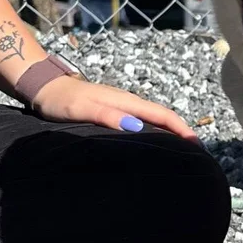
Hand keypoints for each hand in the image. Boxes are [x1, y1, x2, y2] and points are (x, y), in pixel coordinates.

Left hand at [33, 76, 199, 142]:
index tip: (197, 145)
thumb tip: (137, 127)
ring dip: (171, 133)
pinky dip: (156, 132)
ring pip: (155, 120)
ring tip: (182, 152)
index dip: (182, 129)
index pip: (163, 115)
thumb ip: (108, 116)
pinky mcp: (117, 112)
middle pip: (164, 117)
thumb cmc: (63, 101)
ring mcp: (124, 107)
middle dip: (182, 133)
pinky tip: (156, 143)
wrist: (46, 88)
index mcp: (127, 102)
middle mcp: (130, 103)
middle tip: (196, 154)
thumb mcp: (83, 109)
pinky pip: (144, 122)